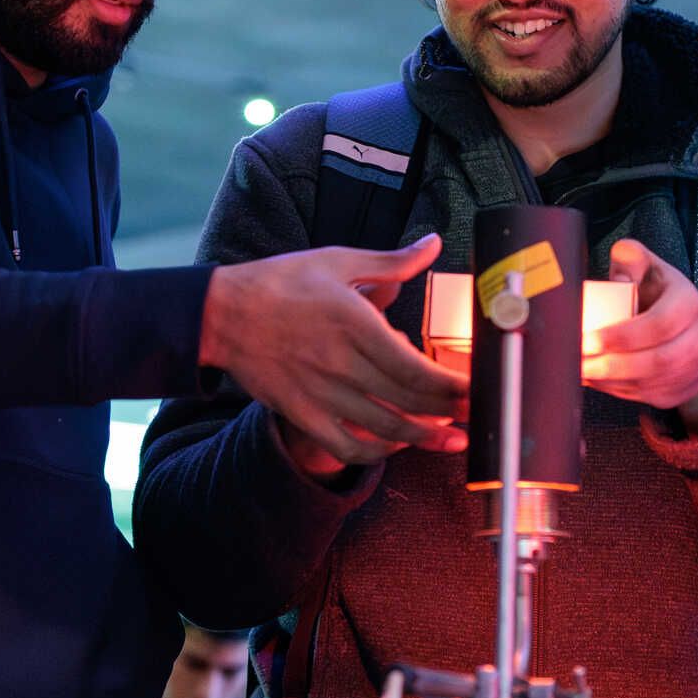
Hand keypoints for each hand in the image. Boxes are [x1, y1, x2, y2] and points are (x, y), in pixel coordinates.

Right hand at [204, 236, 468, 475]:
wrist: (221, 312)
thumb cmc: (282, 282)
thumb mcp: (338, 261)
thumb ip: (392, 262)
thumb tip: (433, 244)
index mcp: (354, 323)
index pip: (415, 368)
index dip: (452, 387)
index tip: (475, 389)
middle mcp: (340, 363)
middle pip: (408, 402)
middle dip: (449, 413)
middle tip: (476, 415)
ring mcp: (320, 394)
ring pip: (383, 429)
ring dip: (423, 438)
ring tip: (452, 439)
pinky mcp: (301, 413)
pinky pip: (346, 446)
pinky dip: (377, 453)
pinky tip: (397, 445)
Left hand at [586, 240, 697, 428]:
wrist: (695, 326)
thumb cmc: (662, 293)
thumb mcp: (648, 267)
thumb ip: (630, 261)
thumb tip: (617, 282)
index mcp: (690, 303)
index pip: (659, 325)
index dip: (622, 336)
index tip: (588, 340)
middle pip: (658, 361)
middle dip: (612, 366)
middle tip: (578, 362)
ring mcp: (697, 369)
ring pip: (652, 384)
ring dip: (612, 382)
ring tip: (582, 372)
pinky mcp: (684, 390)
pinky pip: (650, 397)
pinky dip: (619, 391)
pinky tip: (597, 380)